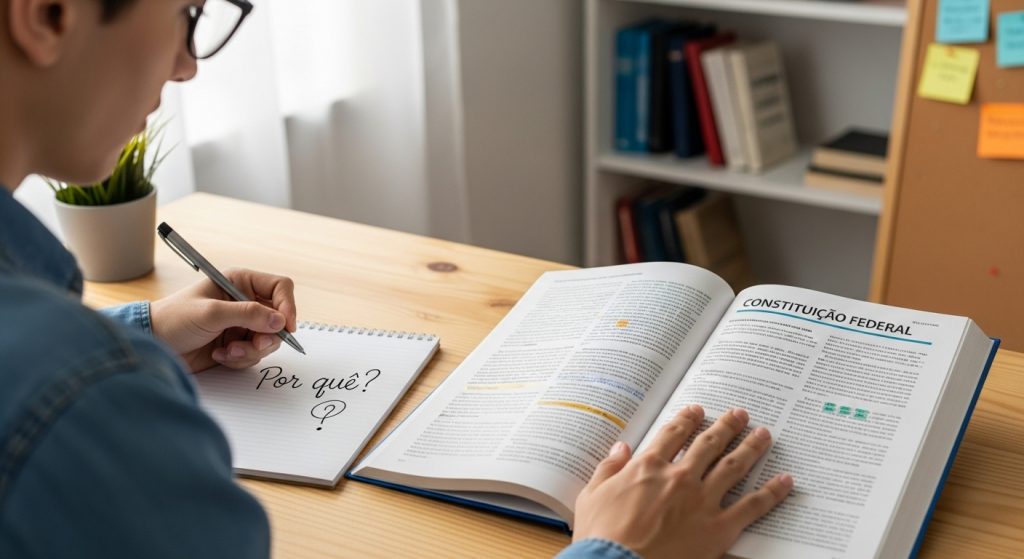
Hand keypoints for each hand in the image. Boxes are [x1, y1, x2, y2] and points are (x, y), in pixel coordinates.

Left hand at [150, 268, 297, 372]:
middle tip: (255, 344)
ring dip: (251, 350)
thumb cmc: (174, 319)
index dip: (287, 306)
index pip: (279, 288)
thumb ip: (247, 314)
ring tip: (227, 351)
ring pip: (268, 340)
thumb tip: (279, 321)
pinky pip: (255, 354)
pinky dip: (240, 358)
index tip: (286, 326)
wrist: (153, 345)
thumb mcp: (211, 313)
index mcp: (239, 282)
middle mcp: (244, 302)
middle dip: (267, 335)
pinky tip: (220, 355)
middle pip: (279, 318)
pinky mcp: (237, 344)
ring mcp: (241, 324)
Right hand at [572, 405, 792, 558]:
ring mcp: (702, 501)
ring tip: (763, 434)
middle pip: (709, 443)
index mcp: (649, 467)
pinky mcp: (719, 528)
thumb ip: (608, 468)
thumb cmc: (601, 536)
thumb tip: (620, 448)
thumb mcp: (591, 496)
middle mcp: (680, 477)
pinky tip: (785, 480)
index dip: (687, 419)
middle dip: (726, 426)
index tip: (697, 410)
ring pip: (734, 466)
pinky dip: (772, 492)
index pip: (673, 434)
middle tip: (740, 414)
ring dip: (751, 447)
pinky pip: (753, 506)